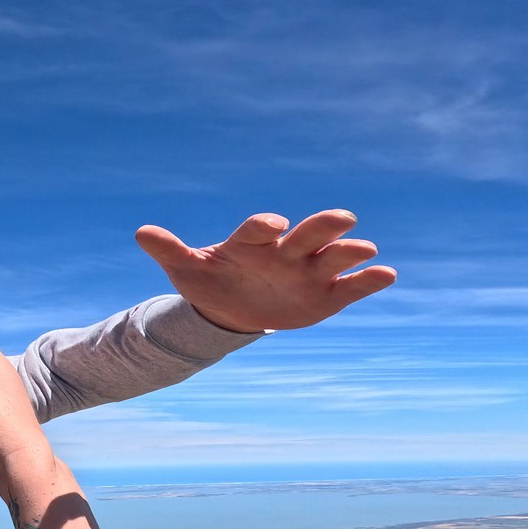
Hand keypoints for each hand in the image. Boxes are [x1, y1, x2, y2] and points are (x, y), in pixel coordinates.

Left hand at [135, 210, 396, 332]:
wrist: (230, 310)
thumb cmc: (209, 282)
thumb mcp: (186, 270)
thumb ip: (169, 250)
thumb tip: (141, 232)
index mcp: (251, 243)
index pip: (258, 229)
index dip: (264, 226)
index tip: (271, 224)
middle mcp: (286, 251)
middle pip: (307, 233)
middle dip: (324, 226)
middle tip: (343, 218)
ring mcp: (309, 272)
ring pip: (333, 257)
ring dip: (350, 252)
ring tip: (366, 250)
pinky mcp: (327, 296)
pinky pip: (351, 288)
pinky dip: (369, 282)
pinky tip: (387, 275)